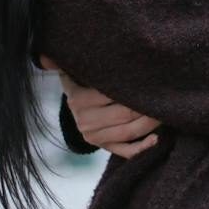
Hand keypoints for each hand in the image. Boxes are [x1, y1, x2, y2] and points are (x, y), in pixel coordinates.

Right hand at [40, 55, 160, 156]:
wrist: (80, 106)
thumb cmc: (84, 82)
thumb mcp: (74, 72)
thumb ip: (62, 63)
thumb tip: (44, 57)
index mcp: (78, 100)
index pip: (111, 96)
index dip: (133, 90)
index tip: (150, 81)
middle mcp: (85, 122)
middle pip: (123, 116)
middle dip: (146, 107)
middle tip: (164, 97)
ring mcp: (95, 137)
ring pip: (128, 132)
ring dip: (150, 124)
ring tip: (165, 112)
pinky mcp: (105, 147)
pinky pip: (126, 151)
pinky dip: (142, 147)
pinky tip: (157, 139)